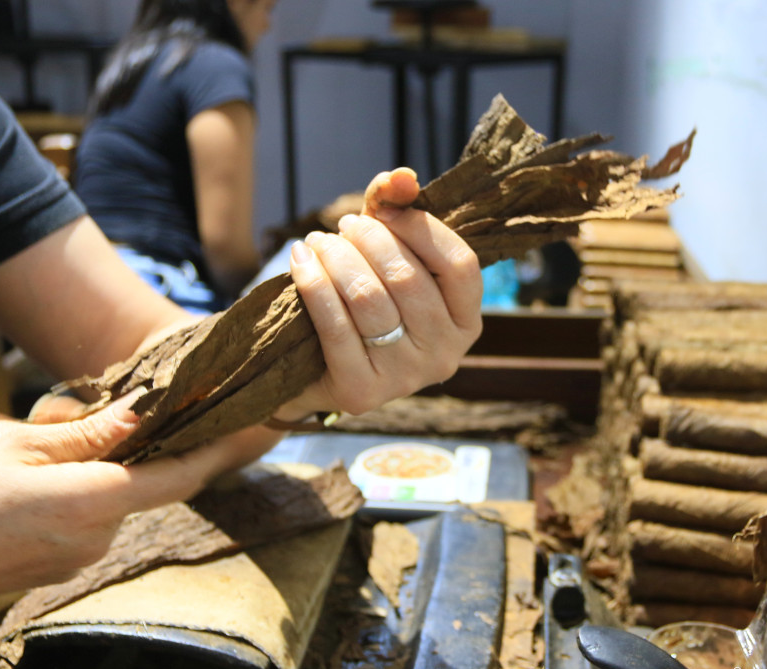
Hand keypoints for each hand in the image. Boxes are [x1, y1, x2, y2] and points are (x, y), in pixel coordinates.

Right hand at [0, 392, 236, 622]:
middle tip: (83, 416)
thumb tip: (142, 415)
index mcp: (93, 503)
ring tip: (34, 447)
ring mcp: (76, 559)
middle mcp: (96, 538)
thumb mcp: (16, 445)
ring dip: (93, 471)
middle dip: (129, 448)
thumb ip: (87, 434)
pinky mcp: (55, 568)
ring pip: (109, 501)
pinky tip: (26, 481)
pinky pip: (84, 521)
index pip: (179, 476)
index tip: (248, 429)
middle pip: (141, 483)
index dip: (217, 452)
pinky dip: (75, 494)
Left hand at [277, 168, 481, 419]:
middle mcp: (445, 355)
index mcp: (467, 322)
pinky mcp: (362, 392)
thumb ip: (397, 214)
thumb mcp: (388, 260)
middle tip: (343, 226)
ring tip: (319, 241)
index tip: (383, 210)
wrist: (321, 373)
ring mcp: (405, 378)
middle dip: (370, 240)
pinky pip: (334, 326)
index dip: (420, 228)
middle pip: (407, 279)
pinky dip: (312, 284)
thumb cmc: (367, 305)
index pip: (459, 264)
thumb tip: (400, 177)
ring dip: (338, 258)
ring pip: (369, 299)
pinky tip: (300, 261)